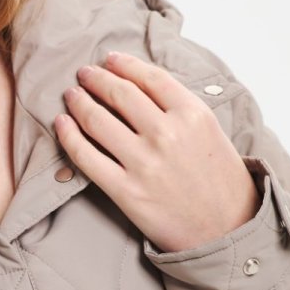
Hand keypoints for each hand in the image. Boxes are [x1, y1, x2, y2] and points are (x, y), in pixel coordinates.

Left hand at [54, 51, 261, 252]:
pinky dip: (68, 135)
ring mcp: (144, 163)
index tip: (109, 59)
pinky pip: (86, 156)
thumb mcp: (210, 131)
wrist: (228, 230)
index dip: (124, 64)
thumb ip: (179, 106)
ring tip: (71, 95)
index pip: (149, 77)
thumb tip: (140, 85)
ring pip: (97, 120)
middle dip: (96, 78)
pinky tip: (61, 123)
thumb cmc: (220, 180)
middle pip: (119, 94)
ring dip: (78, 102)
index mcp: (192, 114)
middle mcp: (166, 134)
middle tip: (84, 73)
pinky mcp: (125, 191)